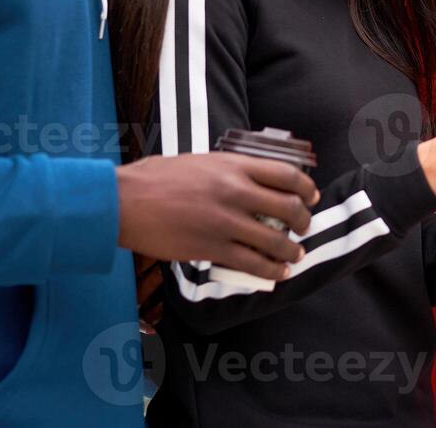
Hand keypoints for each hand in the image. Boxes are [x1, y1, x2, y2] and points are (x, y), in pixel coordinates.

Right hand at [116, 152, 319, 280]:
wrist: (124, 202)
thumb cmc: (156, 179)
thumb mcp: (200, 162)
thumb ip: (228, 171)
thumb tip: (250, 183)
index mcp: (233, 165)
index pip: (286, 174)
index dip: (305, 188)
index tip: (311, 196)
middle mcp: (235, 191)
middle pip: (289, 207)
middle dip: (304, 221)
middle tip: (304, 228)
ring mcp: (225, 222)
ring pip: (275, 241)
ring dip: (291, 251)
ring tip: (294, 256)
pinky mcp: (212, 248)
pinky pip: (252, 263)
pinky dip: (270, 270)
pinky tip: (277, 273)